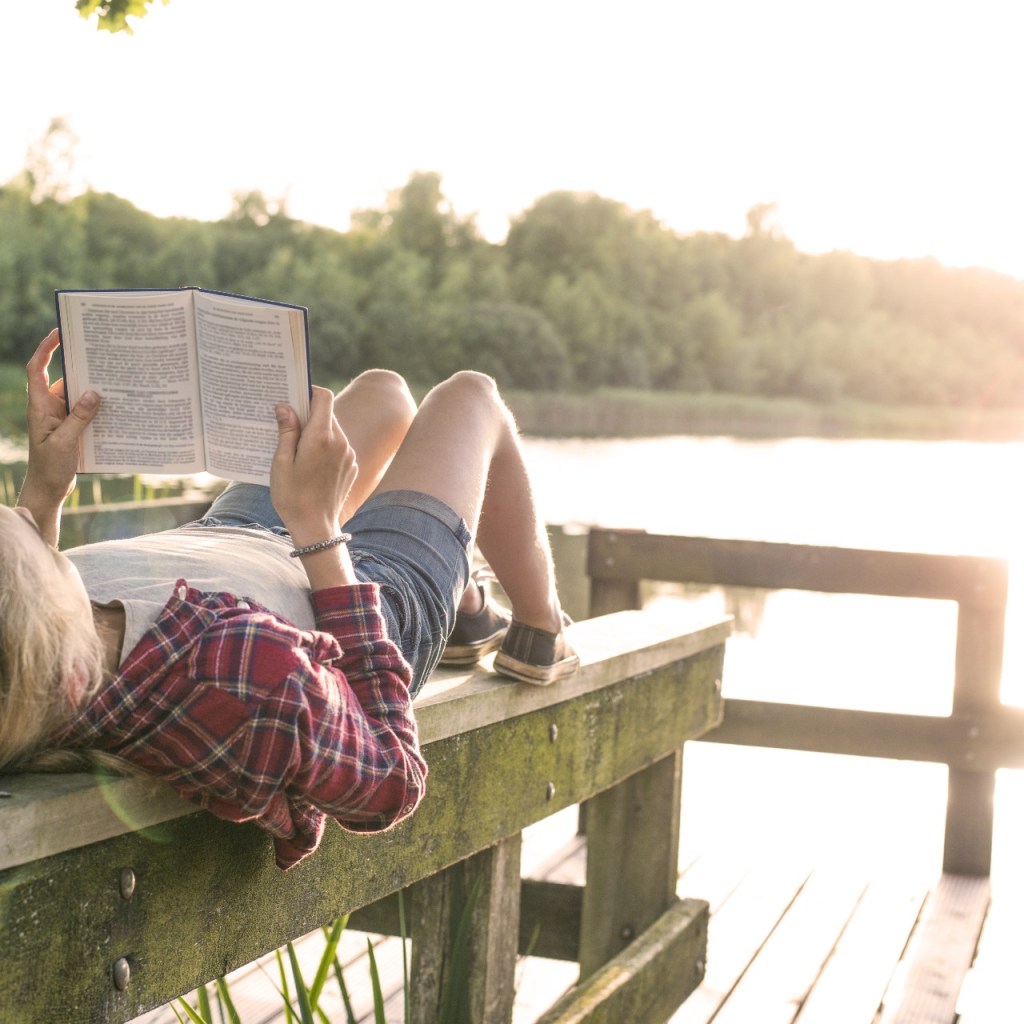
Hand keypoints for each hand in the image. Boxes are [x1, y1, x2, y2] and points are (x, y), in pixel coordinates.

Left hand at [19, 330, 99, 515]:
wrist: (48, 489)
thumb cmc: (50, 467)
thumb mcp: (65, 443)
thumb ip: (79, 417)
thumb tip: (94, 393)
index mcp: (39, 405)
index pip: (37, 367)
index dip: (46, 347)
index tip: (60, 332)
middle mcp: (49, 406)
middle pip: (63, 376)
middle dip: (80, 363)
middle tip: (101, 350)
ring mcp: (61, 415)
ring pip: (78, 393)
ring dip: (94, 387)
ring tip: (115, 376)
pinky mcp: (73, 426)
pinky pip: (86, 409)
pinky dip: (99, 406)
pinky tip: (117, 404)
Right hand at [270, 386, 358, 545]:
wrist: (316, 527)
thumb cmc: (293, 496)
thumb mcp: (281, 463)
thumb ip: (286, 432)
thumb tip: (285, 407)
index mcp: (321, 437)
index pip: (324, 397)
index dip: (310, 391)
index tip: (294, 396)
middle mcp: (341, 442)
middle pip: (327, 414)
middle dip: (308, 414)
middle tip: (287, 423)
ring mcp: (349, 455)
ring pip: (333, 431)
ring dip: (316, 432)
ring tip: (295, 447)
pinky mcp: (352, 467)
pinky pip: (338, 447)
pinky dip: (325, 448)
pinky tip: (309, 463)